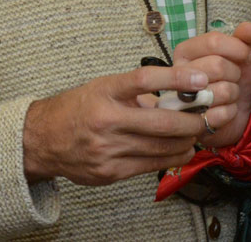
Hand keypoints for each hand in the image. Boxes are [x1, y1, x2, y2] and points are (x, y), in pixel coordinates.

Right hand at [22, 64, 210, 185]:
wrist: (42, 140)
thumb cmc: (78, 108)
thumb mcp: (103, 87)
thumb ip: (137, 91)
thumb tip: (179, 93)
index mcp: (104, 92)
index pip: (144, 80)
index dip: (176, 78)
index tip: (200, 80)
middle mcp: (105, 120)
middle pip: (161, 121)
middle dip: (192, 120)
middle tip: (208, 114)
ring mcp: (107, 149)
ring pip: (161, 147)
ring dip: (186, 141)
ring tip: (198, 132)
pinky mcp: (110, 172)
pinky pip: (150, 165)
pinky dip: (172, 157)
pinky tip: (182, 150)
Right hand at [170, 22, 250, 147]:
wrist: (236, 112)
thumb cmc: (235, 78)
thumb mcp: (244, 55)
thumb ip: (246, 38)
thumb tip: (249, 27)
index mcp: (185, 51)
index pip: (213, 41)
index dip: (238, 48)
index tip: (245, 55)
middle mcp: (178, 74)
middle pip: (217, 65)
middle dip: (236, 74)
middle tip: (233, 78)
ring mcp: (180, 100)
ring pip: (222, 90)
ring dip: (234, 94)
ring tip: (228, 95)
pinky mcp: (189, 123)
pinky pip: (221, 113)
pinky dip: (231, 112)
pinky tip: (225, 110)